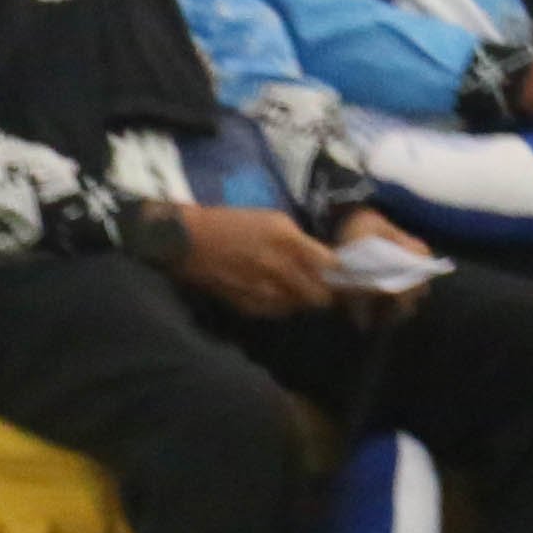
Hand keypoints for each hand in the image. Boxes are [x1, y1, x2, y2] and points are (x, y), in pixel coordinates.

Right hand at [172, 203, 341, 317]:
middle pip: (320, 295)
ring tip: (295, 288)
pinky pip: (278, 312)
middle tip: (322, 286)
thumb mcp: (272, 220)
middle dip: (325, 291)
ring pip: (299, 306)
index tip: (342, 272)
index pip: (330, 265)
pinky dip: (281, 305)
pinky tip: (273, 293)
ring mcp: (265, 291)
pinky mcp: (250, 306)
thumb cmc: (232, 223)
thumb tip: (321, 259)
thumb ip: (299, 241)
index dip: (340, 272)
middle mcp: (280, 269)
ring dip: (302, 299)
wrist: (190, 242)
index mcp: (288, 241)